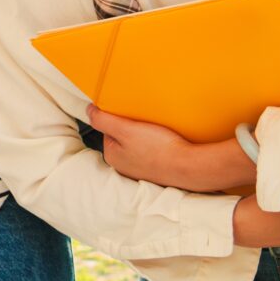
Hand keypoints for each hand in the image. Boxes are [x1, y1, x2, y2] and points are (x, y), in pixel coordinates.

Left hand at [86, 107, 252, 191]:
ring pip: (138, 144)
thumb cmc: (159, 149)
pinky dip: (156, 144)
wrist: (189, 167)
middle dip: (133, 127)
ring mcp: (140, 169)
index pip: (108, 129)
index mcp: (112, 156)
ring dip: (146, 135)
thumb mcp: (126, 130)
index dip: (119, 118)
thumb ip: (104, 120)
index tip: (132, 114)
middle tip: (146, 121)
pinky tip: (164, 140)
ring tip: (157, 130)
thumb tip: (89, 110)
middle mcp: (124, 166)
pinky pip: (152, 152)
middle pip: (123, 138)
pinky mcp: (156, 170)